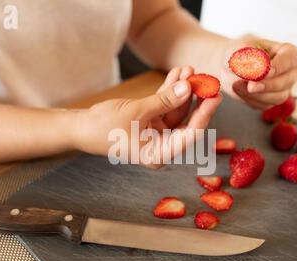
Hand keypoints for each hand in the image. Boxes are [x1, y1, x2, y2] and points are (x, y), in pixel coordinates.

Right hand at [71, 66, 222, 167]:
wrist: (81, 128)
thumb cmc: (104, 127)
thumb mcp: (137, 111)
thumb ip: (164, 100)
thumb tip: (188, 87)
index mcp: (160, 154)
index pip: (190, 135)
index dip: (204, 114)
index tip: (215, 96)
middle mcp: (162, 146)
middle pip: (187, 122)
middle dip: (195, 99)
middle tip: (205, 80)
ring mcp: (156, 134)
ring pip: (177, 110)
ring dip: (182, 90)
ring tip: (188, 69)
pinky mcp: (150, 122)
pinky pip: (165, 105)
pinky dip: (170, 91)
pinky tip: (177, 74)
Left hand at [220, 35, 296, 109]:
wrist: (229, 68)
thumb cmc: (238, 53)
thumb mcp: (240, 50)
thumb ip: (249, 57)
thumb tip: (258, 68)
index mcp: (287, 52)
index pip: (291, 59)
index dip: (279, 66)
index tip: (265, 71)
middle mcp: (290, 71)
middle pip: (287, 81)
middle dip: (267, 85)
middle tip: (250, 86)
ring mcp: (283, 88)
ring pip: (277, 97)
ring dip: (256, 95)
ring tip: (236, 85)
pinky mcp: (271, 100)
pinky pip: (264, 105)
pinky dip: (250, 99)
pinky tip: (238, 90)